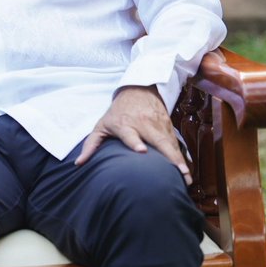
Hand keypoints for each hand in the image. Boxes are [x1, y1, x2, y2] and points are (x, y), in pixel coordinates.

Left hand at [75, 85, 190, 184]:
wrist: (138, 90)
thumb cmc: (117, 112)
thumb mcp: (102, 125)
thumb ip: (91, 145)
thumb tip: (78, 164)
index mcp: (125, 125)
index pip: (130, 134)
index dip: (135, 142)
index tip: (141, 151)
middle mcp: (143, 124)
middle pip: (158, 141)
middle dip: (169, 157)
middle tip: (179, 173)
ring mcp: (158, 124)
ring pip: (170, 143)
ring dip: (179, 160)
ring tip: (187, 177)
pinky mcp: (168, 125)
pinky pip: (175, 143)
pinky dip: (181, 156)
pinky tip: (186, 170)